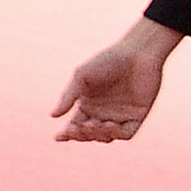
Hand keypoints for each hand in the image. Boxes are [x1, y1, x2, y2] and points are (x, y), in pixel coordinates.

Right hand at [52, 19, 177, 141]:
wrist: (137, 53)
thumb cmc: (106, 61)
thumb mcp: (81, 77)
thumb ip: (68, 96)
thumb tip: (53, 116)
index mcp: (87, 105)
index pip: (75, 126)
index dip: (66, 134)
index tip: (58, 137)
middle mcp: (103, 113)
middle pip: (88, 135)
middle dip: (80, 135)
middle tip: (77, 127)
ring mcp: (120, 116)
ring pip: (106, 137)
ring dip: (97, 135)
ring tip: (92, 124)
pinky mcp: (137, 117)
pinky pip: (126, 134)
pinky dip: (116, 134)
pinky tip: (109, 124)